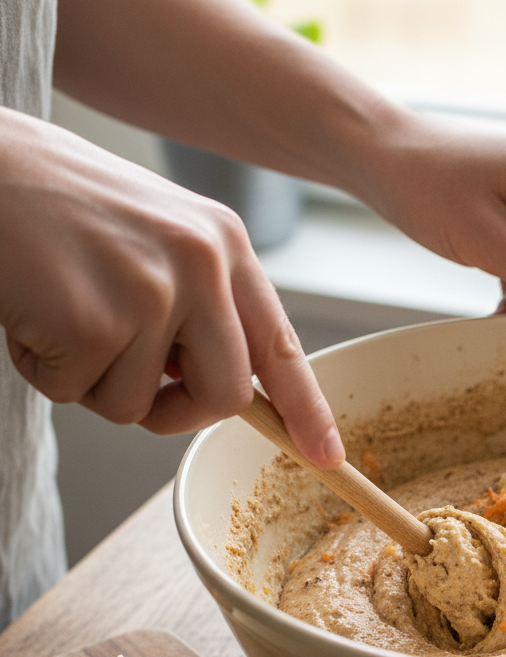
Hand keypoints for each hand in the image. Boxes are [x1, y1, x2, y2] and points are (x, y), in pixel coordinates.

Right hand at [0, 109, 342, 467]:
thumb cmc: (55, 203)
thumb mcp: (156, 238)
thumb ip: (198, 306)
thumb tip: (218, 386)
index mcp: (225, 245)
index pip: (280, 345)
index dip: (306, 408)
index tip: (325, 454)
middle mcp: (202, 265)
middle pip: (226, 397)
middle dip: (176, 412)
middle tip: (130, 383)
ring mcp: (151, 292)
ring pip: (138, 404)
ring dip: (91, 381)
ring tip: (60, 312)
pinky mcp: (93, 321)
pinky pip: (77, 393)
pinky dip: (43, 369)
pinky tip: (28, 310)